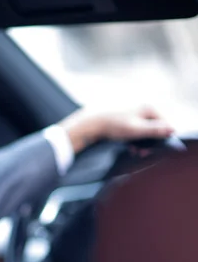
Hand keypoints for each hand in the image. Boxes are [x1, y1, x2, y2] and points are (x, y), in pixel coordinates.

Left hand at [58, 106, 174, 153]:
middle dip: (149, 142)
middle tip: (142, 153)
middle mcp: (140, 108)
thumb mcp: (137, 130)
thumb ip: (155, 130)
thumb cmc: (113, 125)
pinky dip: (132, 140)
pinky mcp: (122, 119)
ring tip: (134, 151)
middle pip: (153, 128)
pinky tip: (128, 147)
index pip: (164, 124)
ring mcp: (131, 113)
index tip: (153, 150)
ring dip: (140, 142)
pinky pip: (132, 131)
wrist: (90, 124)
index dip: (161, 138)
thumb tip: (172, 129)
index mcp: (147, 108)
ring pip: (142, 131)